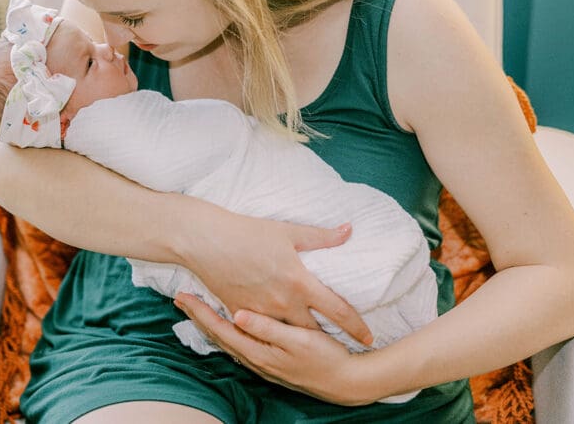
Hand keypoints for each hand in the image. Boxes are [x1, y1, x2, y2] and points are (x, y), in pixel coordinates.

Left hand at [175, 293, 379, 404]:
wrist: (347, 383)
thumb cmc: (325, 359)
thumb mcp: (298, 341)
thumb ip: (267, 328)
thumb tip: (237, 315)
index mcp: (258, 351)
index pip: (220, 329)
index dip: (200, 312)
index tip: (182, 296)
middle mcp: (255, 358)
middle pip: (219, 334)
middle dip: (198, 316)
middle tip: (180, 297)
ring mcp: (263, 361)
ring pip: (228, 338)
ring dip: (210, 322)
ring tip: (195, 308)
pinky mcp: (272, 361)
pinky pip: (240, 342)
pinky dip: (227, 330)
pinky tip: (227, 323)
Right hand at [180, 209, 372, 344]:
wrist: (204, 240)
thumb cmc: (246, 232)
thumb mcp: (287, 231)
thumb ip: (321, 236)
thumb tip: (348, 230)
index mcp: (300, 283)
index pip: (337, 311)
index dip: (356, 327)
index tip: (369, 337)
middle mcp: (283, 303)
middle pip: (313, 332)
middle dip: (326, 339)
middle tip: (340, 343)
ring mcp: (261, 312)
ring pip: (287, 335)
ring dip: (299, 339)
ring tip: (311, 343)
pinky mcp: (240, 313)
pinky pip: (261, 330)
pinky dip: (271, 332)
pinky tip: (276, 333)